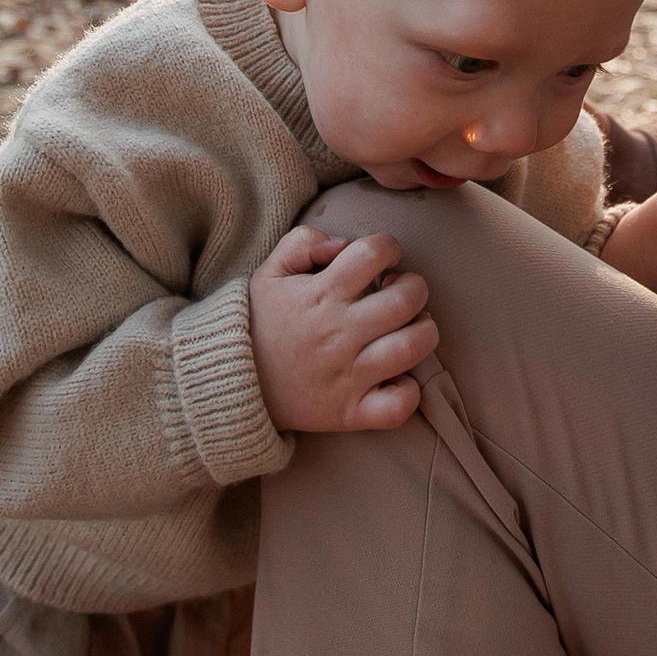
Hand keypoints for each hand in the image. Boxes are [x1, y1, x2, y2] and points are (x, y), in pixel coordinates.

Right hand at [250, 226, 438, 433]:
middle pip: (406, 299)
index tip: (381, 260)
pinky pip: (398, 406)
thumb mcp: (269, 273)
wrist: (233, 384)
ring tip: (408, 329)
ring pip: (413, 347)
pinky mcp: (350, 412)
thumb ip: (303, 243)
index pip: (374, 252)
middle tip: (399, 293)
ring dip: (422, 332)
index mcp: (321, 293)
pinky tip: (396, 377)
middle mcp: (338, 332)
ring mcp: (347, 375)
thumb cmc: (259, 323)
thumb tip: (343, 243)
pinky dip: (407, 392)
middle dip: (414, 287)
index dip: (388, 248)